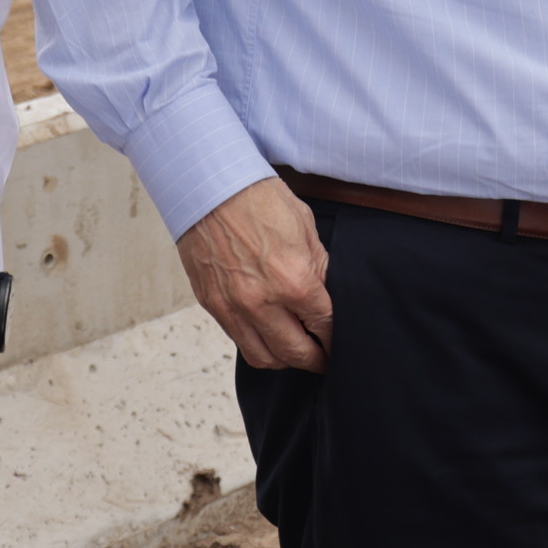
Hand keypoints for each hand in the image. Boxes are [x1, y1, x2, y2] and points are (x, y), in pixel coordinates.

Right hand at [180, 175, 332, 372]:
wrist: (209, 187)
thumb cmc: (257, 199)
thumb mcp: (305, 227)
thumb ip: (319, 267)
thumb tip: (327, 295)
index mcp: (294, 280)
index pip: (324, 326)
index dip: (336, 339)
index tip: (339, 343)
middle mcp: (262, 302)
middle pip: (296, 353)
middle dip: (315, 360)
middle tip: (324, 360)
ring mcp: (233, 307)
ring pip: (264, 358)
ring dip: (284, 360)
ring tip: (296, 353)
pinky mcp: (212, 305)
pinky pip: (238, 341)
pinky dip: (257, 345)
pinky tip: (267, 336)